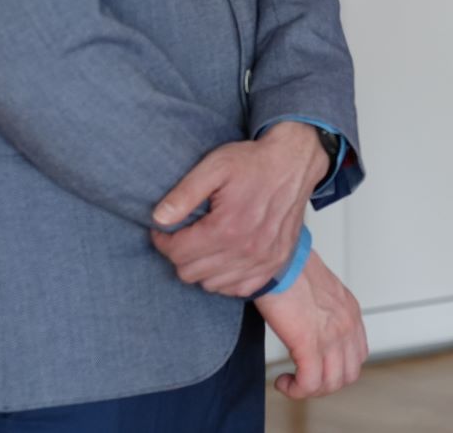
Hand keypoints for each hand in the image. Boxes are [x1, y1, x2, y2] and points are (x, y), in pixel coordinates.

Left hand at [150, 122, 329, 295]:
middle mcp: (247, 249)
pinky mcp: (274, 265)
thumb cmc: (255, 163)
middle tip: (186, 234)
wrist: (293, 163)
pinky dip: (226, 278)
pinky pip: (238, 290)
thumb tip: (159, 218)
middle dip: (180, 254)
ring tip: (206, 243)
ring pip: (211, 284)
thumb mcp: (215, 166)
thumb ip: (184, 193)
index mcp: (228, 226)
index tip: (165, 229)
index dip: (163, 240)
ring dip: (202, 267)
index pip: (177, 253)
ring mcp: (263, 261)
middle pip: (190, 272)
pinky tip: (226, 255)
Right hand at [254, 250, 367, 398]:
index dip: (337, 367)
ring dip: (309, 389)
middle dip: (325, 383)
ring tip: (291, 381)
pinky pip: (310, 383)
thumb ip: (319, 305)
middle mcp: (347, 325)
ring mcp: (332, 336)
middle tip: (302, 378)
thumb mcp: (317, 287)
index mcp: (349, 311)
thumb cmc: (290, 267)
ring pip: (332, 383)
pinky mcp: (310, 345)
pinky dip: (296, 390)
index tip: (315, 366)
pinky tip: (282, 381)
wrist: (280, 259)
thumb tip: (304, 316)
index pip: (358, 353)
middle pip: (349, 373)